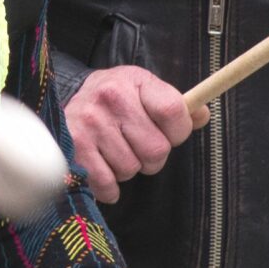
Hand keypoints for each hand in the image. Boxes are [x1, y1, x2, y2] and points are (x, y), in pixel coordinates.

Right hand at [64, 66, 204, 203]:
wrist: (66, 99)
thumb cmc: (114, 98)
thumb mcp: (145, 90)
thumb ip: (176, 106)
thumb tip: (202, 116)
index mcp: (134, 81)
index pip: (174, 112)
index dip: (179, 131)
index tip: (170, 133)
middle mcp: (111, 98)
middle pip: (156, 149)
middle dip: (152, 157)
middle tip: (137, 146)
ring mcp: (90, 123)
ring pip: (131, 169)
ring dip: (128, 169)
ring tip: (115, 152)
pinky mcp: (74, 147)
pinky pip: (107, 183)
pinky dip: (109, 187)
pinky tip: (103, 170)